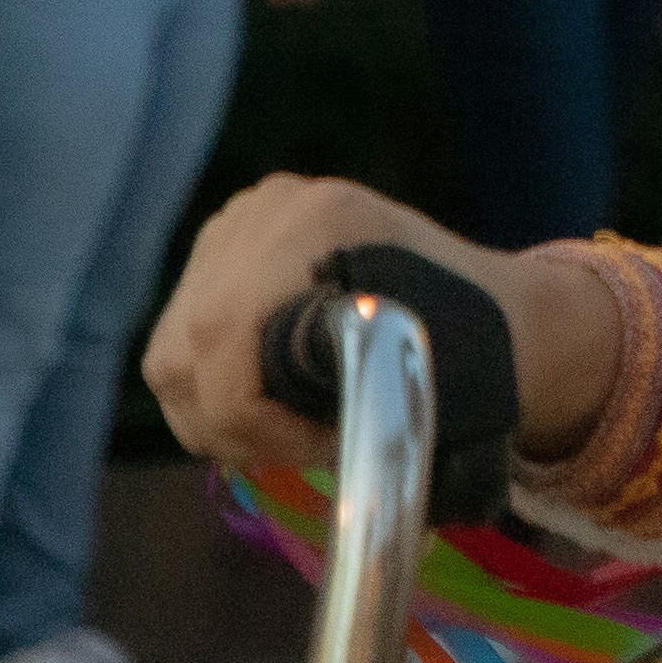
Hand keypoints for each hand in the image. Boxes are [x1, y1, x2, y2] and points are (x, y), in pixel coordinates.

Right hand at [145, 178, 617, 476]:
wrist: (489, 305)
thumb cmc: (473, 344)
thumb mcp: (423, 368)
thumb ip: (361, 389)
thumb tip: (332, 438)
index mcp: (322, 216)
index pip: (223, 333)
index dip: (253, 416)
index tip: (323, 445)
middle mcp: (267, 210)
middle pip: (185, 352)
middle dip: (234, 427)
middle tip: (302, 452)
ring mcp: (238, 224)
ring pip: (172, 359)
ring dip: (218, 417)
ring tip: (291, 434)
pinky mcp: (221, 253)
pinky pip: (179, 346)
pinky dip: (214, 394)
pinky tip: (271, 406)